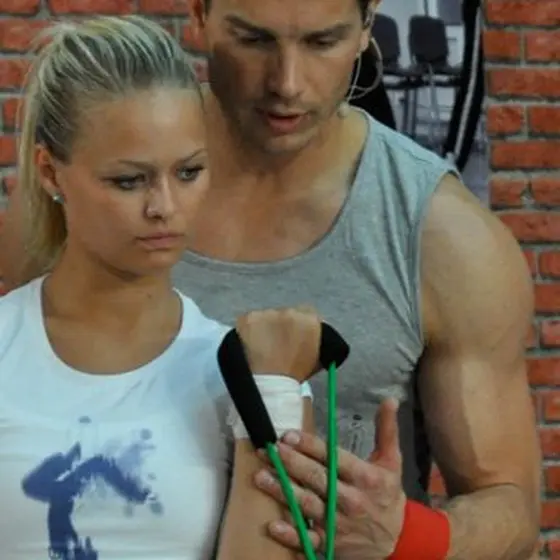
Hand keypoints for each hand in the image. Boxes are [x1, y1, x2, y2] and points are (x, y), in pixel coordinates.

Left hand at [235, 306, 321, 381]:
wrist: (269, 385)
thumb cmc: (293, 377)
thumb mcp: (315, 360)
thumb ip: (315, 343)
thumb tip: (310, 339)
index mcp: (309, 321)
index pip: (307, 313)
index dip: (298, 325)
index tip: (291, 335)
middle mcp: (290, 312)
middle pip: (285, 314)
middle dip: (280, 326)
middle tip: (275, 344)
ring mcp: (267, 314)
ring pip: (266, 317)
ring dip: (264, 328)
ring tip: (261, 347)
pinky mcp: (248, 318)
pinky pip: (249, 321)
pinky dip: (248, 331)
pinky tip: (249, 345)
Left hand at [254, 399, 406, 558]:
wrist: (399, 540)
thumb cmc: (388, 494)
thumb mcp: (392, 461)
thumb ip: (387, 429)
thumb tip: (390, 400)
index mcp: (364, 476)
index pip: (334, 458)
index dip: (310, 446)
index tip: (289, 435)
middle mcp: (350, 499)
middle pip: (317, 478)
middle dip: (291, 463)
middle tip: (270, 450)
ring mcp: (339, 523)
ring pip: (307, 505)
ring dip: (282, 491)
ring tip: (260, 476)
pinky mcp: (331, 543)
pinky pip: (308, 540)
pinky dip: (290, 534)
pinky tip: (273, 525)